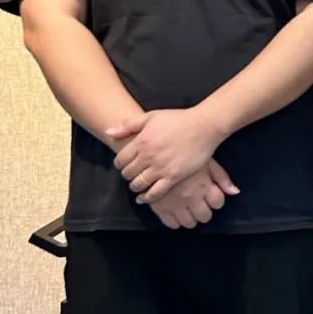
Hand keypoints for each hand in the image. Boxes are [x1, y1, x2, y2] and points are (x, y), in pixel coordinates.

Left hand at [107, 107, 226, 201]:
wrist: (204, 126)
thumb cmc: (179, 119)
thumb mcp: (151, 116)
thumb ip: (129, 125)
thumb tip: (108, 132)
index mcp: (141, 142)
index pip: (120, 160)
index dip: (120, 164)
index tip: (125, 164)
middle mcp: (148, 156)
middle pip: (128, 173)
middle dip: (128, 175)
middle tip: (133, 174)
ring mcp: (161, 168)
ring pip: (138, 184)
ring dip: (135, 186)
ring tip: (139, 184)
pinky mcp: (174, 177)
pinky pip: (155, 192)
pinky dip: (147, 197)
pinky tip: (144, 197)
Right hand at [148, 160, 238, 228]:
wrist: (154, 154)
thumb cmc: (184, 155)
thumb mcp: (206, 161)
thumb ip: (222, 177)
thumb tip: (235, 192)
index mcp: (204, 186)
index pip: (218, 203)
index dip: (216, 200)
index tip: (212, 196)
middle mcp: (191, 198)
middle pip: (205, 216)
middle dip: (205, 210)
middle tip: (200, 204)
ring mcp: (175, 205)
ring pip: (189, 223)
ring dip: (191, 217)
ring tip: (188, 208)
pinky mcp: (159, 208)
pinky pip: (171, 224)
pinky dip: (176, 221)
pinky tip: (177, 212)